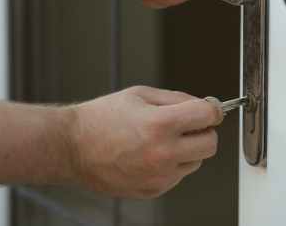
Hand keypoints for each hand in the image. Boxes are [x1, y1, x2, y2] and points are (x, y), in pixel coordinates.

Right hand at [60, 86, 221, 198]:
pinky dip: (172, 165)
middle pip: (211, 144)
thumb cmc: (102, 118)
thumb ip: (177, 99)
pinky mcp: (153, 190)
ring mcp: (159, 176)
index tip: (209, 109)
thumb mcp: (140, 94)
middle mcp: (163, 153)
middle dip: (203, 131)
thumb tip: (203, 105)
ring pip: (196, 162)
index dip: (212, 109)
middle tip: (189, 124)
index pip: (208, 116)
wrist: (73, 147)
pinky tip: (151, 154)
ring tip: (162, 139)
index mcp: (160, 124)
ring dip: (188, 149)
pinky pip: (178, 176)